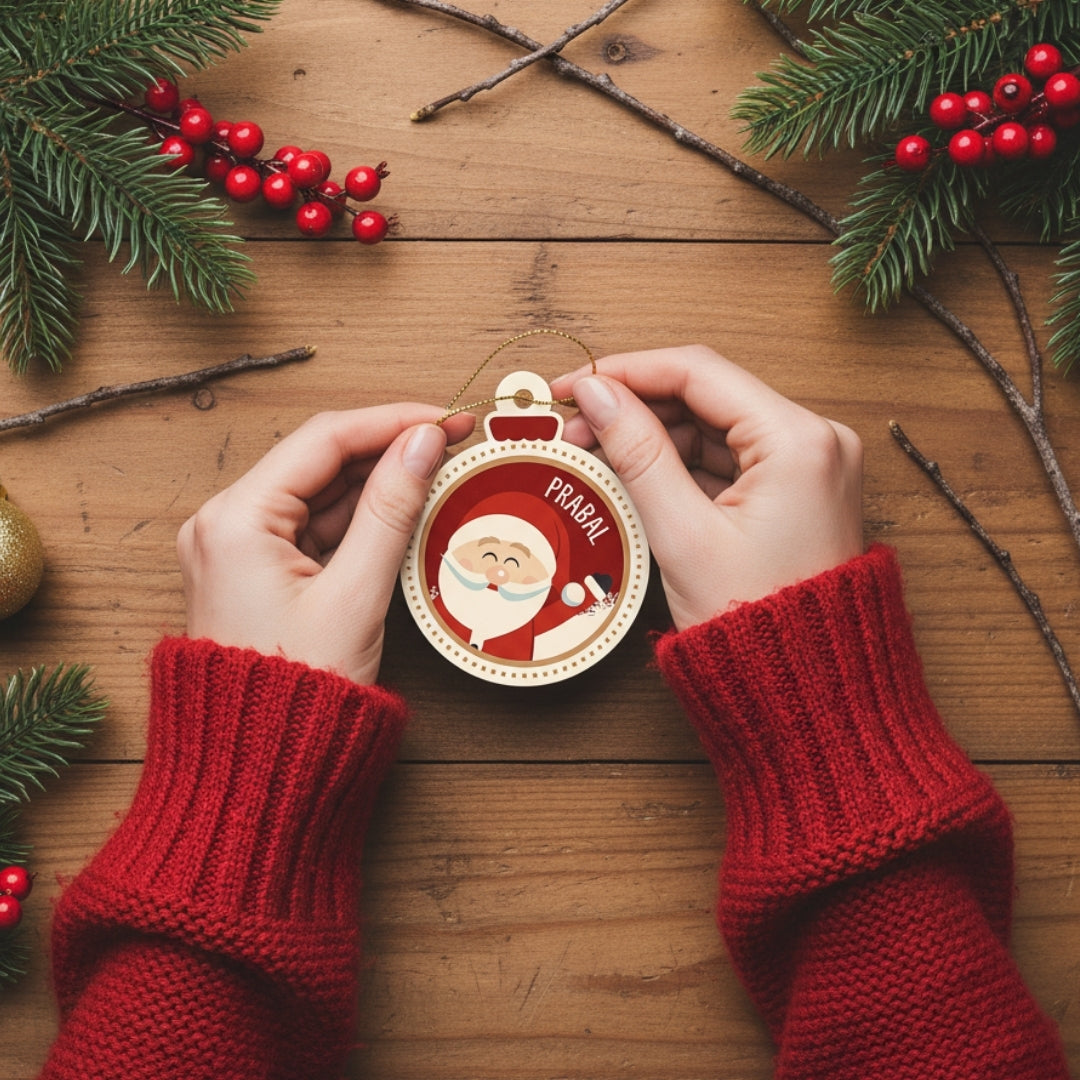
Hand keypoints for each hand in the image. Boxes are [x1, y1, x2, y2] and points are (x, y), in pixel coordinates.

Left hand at [177, 405, 473, 683]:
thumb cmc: (296, 694)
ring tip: (436, 476)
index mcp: (235, 520)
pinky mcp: (254, 571)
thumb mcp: (355, 594)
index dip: (391, 421)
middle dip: (387, 450)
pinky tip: (402, 513)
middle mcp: (225, 524)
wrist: (258, 769)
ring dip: (376, 485)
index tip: (444, 418)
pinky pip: (312, 528)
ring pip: (319, 494)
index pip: (324, 439)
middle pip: (319, 461)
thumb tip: (422, 443)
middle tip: (449, 441)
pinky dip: (357, 520)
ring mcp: (236, 548)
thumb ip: (392, 510)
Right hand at [550, 345, 862, 629]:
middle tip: (575, 426)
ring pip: (716, 427)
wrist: (808, 695)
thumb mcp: (684, 535)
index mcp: (800, 441)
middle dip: (636, 407)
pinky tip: (637, 475)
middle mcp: (817, 441)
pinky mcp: (799, 491)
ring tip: (598, 454)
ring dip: (655, 436)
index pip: (699, 372)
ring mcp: (812, 466)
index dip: (625, 371)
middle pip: (708, 395)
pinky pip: (731, 459)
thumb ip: (637, 453)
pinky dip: (683, 464)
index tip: (572, 385)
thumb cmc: (759, 629)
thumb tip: (595, 393)